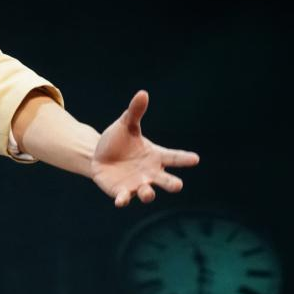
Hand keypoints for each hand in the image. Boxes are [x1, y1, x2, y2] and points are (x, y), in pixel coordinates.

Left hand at [91, 90, 199, 206]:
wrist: (97, 156)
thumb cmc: (117, 141)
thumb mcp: (125, 125)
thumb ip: (135, 112)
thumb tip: (142, 93)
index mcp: (155, 156)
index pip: (173, 157)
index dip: (184, 158)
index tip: (195, 159)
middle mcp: (150, 173)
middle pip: (165, 180)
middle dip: (171, 183)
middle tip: (178, 185)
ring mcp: (136, 184)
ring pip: (147, 192)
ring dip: (148, 194)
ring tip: (148, 192)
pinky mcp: (121, 192)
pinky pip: (124, 198)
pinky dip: (124, 200)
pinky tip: (121, 201)